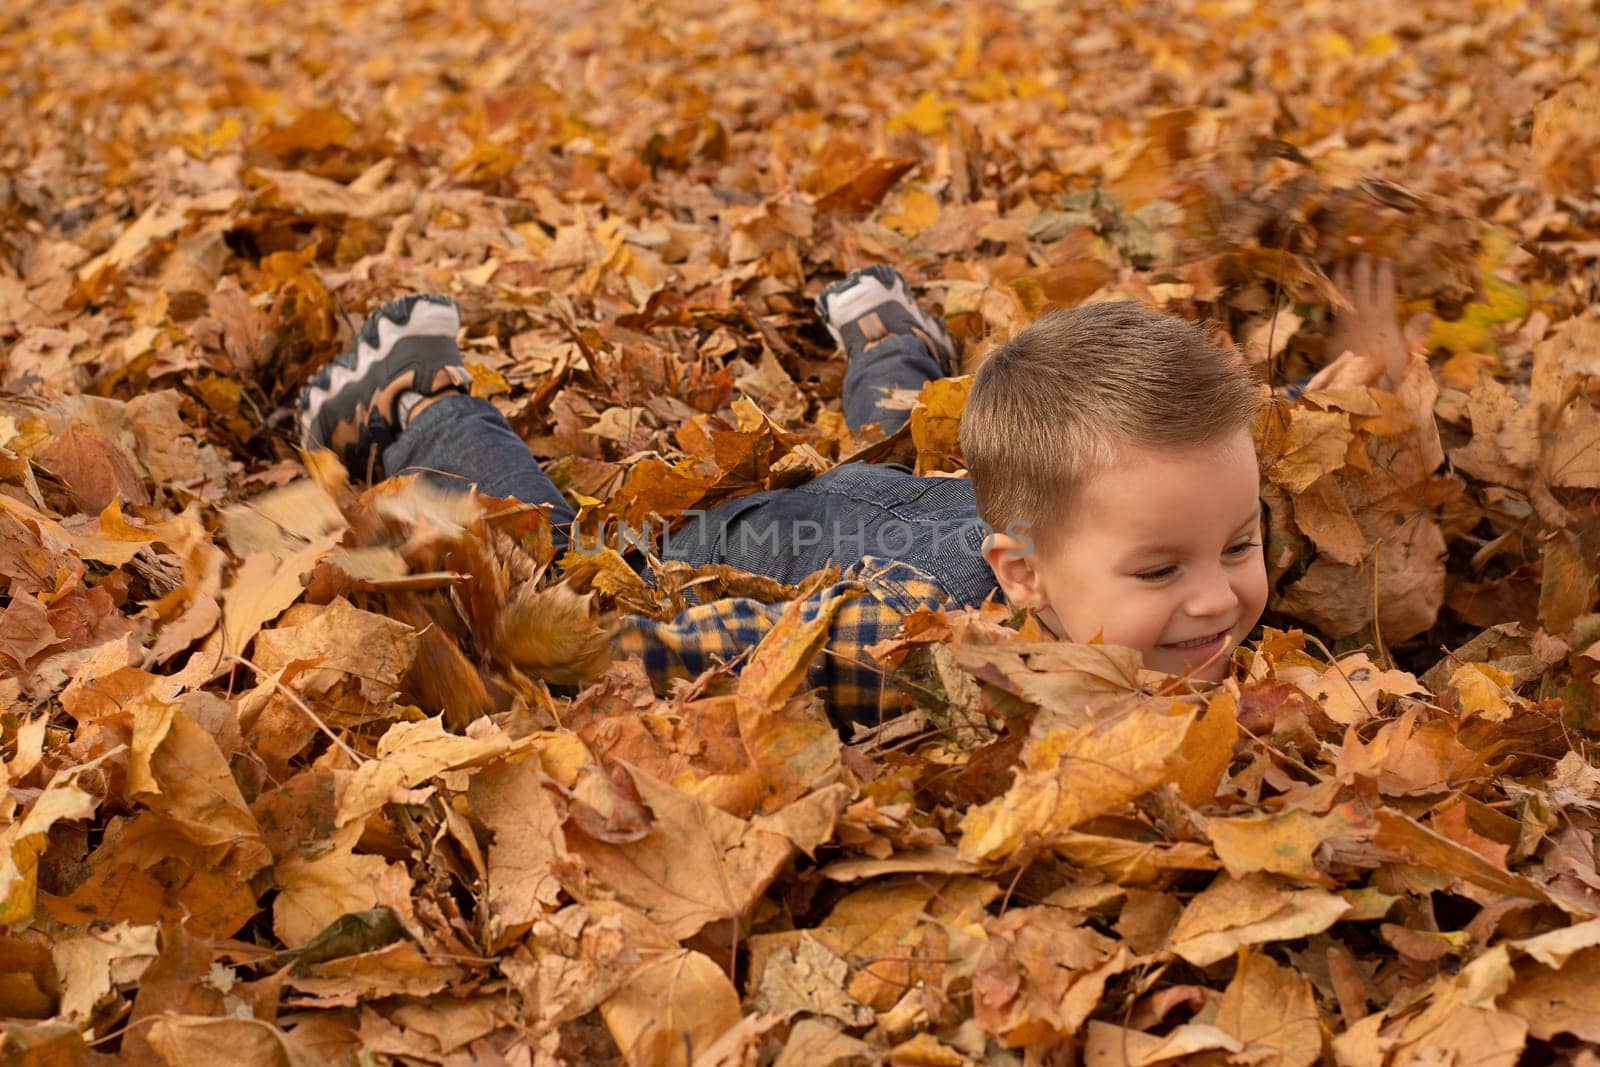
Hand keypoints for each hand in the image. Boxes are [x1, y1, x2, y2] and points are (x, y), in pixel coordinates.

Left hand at [1308, 254, 1428, 390]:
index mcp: (1384, 320)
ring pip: (1342, 291)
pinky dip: (1330, 293)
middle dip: (1362, 266)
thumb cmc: (1387, 375)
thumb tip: (1427, 312)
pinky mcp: (1331, 332)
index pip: (1385, 288)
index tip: (1385, 259)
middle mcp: (1363, 317)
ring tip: (1341, 260)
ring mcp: (1345, 323)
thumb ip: (1415, 332)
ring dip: (1342, 274)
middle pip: (1361, 284)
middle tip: (1362, 253)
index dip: (1385, 272)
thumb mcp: (1407, 354)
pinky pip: (1330, 306)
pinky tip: (1328, 285)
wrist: (1358, 391)